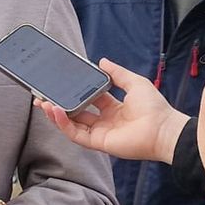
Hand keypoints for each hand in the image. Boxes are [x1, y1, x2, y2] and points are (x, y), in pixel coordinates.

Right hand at [38, 59, 189, 163]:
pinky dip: (64, 124)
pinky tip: (56, 112)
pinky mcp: (98, 143)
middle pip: (75, 113)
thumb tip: (102, 61)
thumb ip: (117, 73)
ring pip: (71, 125)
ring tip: (43, 103)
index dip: (73, 92)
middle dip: (58, 105)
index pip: (87, 99)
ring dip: (56, 115)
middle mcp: (104, 121)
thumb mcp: (134, 83)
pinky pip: (76, 134)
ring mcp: (100, 133)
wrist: (163, 129)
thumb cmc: (154, 107)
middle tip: (42, 96)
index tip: (60, 84)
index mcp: (113, 108)